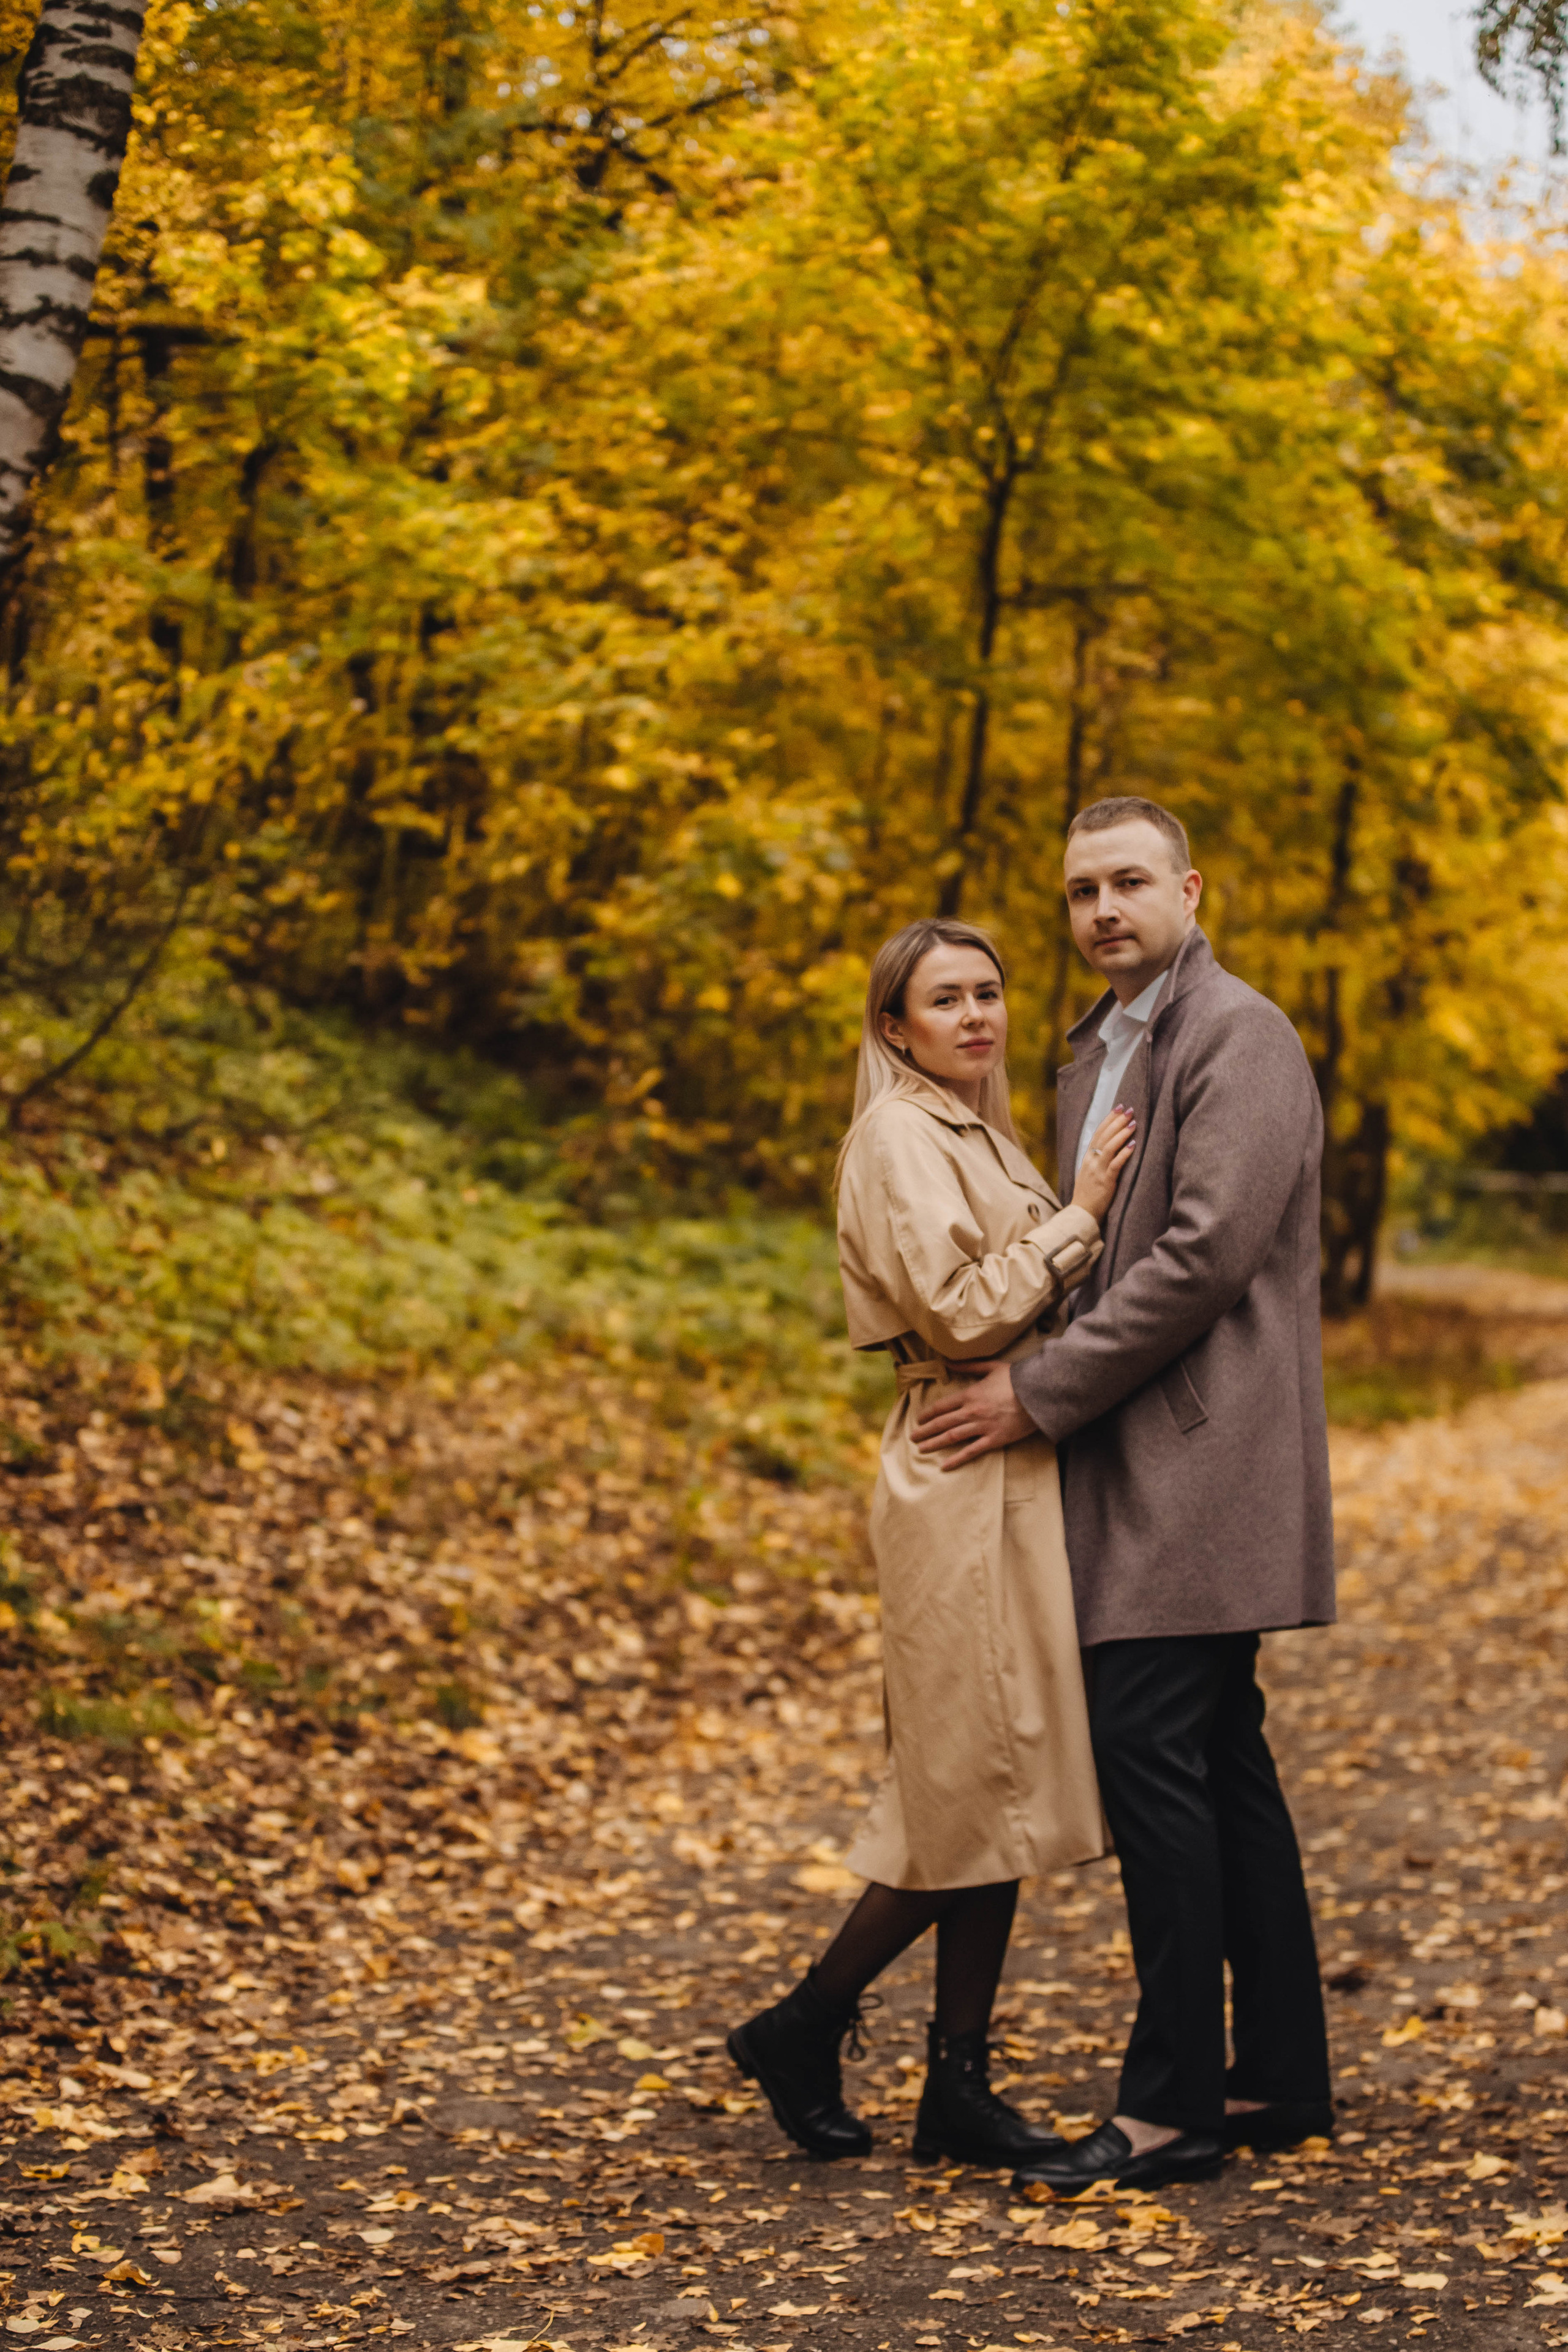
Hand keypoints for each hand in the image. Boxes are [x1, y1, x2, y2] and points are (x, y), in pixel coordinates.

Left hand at [912, 1361, 1034, 1469]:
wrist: (1039, 1394)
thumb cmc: (1016, 1379)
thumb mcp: (991, 1367)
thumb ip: (968, 1366)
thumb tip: (948, 1363)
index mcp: (970, 1395)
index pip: (942, 1406)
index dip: (928, 1414)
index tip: (918, 1419)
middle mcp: (972, 1412)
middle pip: (942, 1423)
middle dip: (925, 1431)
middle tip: (913, 1437)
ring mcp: (982, 1427)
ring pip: (952, 1438)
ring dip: (934, 1444)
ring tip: (921, 1449)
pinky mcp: (995, 1440)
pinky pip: (971, 1452)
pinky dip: (956, 1460)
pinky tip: (944, 1466)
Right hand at [1071, 1104, 1135, 1222]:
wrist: (1082, 1214)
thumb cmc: (1088, 1195)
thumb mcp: (1090, 1173)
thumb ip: (1098, 1160)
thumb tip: (1110, 1147)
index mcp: (1087, 1158)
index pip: (1098, 1133)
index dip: (1108, 1119)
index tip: (1119, 1107)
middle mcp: (1091, 1161)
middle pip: (1104, 1136)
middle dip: (1117, 1121)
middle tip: (1130, 1110)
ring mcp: (1097, 1171)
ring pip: (1109, 1147)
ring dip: (1122, 1134)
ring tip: (1134, 1123)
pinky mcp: (1105, 1182)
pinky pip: (1115, 1164)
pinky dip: (1124, 1153)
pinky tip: (1133, 1145)